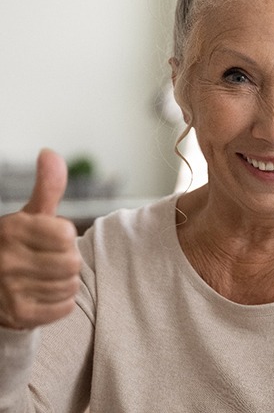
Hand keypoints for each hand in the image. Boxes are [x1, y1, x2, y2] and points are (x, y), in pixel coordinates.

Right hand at [0, 149, 80, 329]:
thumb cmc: (18, 244)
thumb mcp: (29, 214)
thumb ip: (47, 187)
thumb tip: (50, 153)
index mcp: (12, 229)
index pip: (67, 235)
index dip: (65, 237)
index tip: (51, 239)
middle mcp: (6, 259)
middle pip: (72, 263)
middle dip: (67, 260)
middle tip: (49, 260)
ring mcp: (9, 290)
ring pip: (70, 285)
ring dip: (64, 282)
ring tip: (45, 277)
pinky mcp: (18, 315)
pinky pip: (65, 307)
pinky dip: (60, 302)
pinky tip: (43, 294)